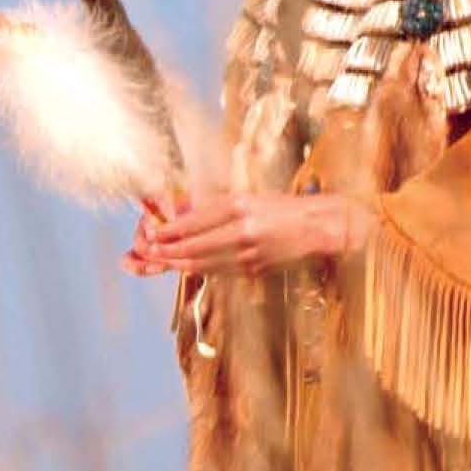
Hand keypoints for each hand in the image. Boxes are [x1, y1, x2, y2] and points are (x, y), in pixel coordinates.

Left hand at [123, 190, 373, 276]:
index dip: (170, 231)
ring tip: (160, 262)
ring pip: (203, 262)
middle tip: (148, 252)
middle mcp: (243, 229)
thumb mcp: (252, 199)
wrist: (322, 227)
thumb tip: (184, 214)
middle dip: (167, 251)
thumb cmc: (286, 208)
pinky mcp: (255, 268)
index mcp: (241, 206)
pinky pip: (220, 271)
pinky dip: (200, 269)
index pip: (195, 221)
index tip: (153, 233)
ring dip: (178, 264)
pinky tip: (187, 268)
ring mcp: (249, 252)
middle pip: (194, 245)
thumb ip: (220, 208)